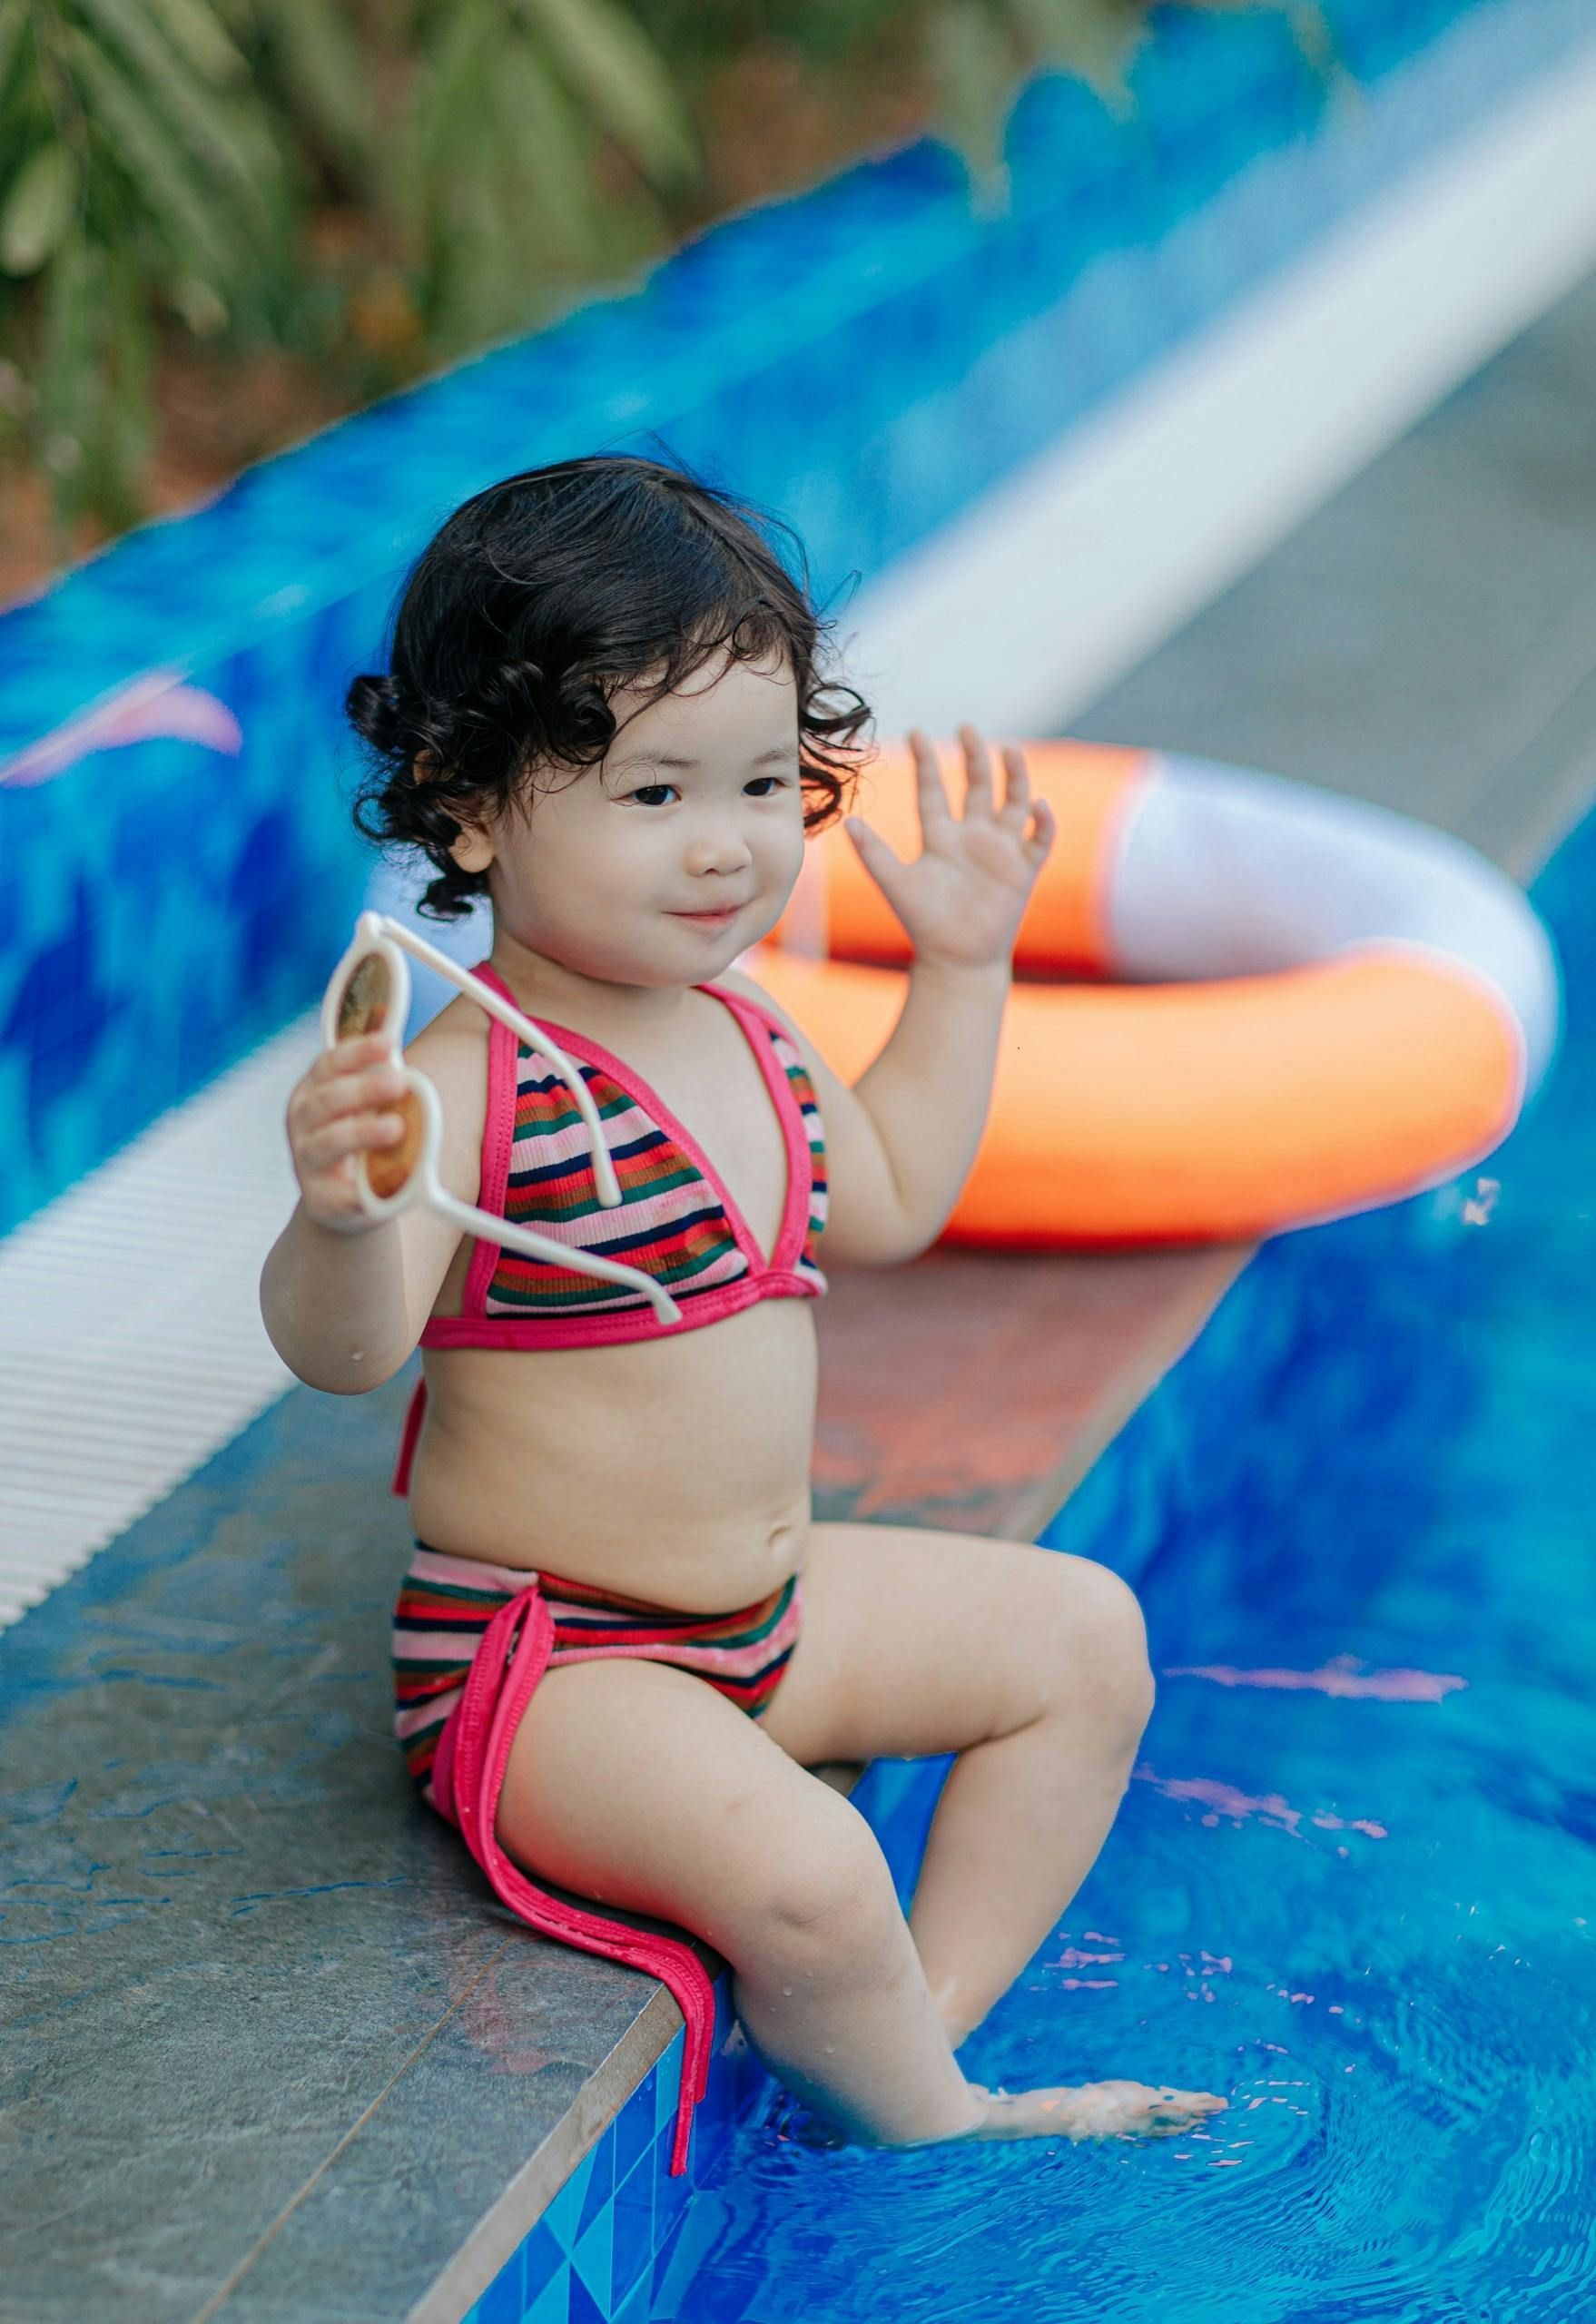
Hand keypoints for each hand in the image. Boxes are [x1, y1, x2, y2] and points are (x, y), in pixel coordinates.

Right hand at [286, 1032, 406, 1230]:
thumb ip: (374, 1065)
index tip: (388, 1041)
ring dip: (362, 1133)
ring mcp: (307, 1162)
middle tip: (399, 1081)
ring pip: (328, 1143)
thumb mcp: (363, 1099)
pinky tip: (390, 1181)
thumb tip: (384, 1018)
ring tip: (395, 1128)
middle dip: (363, 1089)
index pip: (329, 1064)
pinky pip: (343, 1193)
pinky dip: (364, 1188)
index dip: (357, 1051)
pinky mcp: (321, 1199)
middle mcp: (303, 1123)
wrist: (340, 1202)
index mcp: (314, 1091)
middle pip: (327, 1100)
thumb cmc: (356, 1139)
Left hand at [843, 726, 1054, 970]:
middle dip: (975, 757)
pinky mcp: (1023, 869)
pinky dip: (1042, 822)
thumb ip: (873, 854)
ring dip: (1015, 777)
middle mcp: (972, 837)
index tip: (917, 733)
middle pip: (978, 786)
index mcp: (940, 837)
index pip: (934, 791)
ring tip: (1010, 751)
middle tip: (968, 728)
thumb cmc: (924, 924)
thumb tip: (847, 823)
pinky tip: (1038, 804)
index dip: (926, 763)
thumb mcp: (895, 884)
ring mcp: (1001, 850)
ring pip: (1013, 802)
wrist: (956, 961)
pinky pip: (1038, 839)